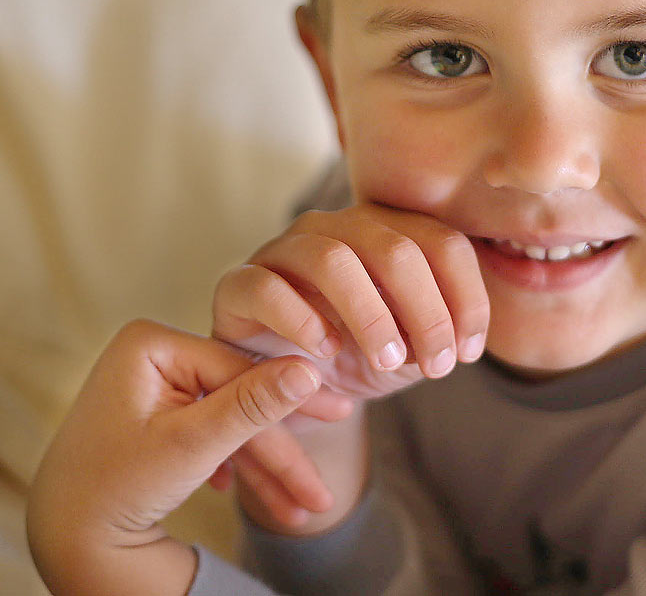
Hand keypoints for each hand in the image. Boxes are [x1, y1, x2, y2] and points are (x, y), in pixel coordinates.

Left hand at [27, 319, 325, 595]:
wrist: (65, 542)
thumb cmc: (115, 489)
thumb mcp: (194, 445)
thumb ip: (253, 404)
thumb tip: (308, 370)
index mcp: (152, 345)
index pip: (241, 367)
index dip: (292, 397)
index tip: (339, 415)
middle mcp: (155, 355)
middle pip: (241, 397)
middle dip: (284, 446)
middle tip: (330, 461)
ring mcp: (158, 385)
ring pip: (232, 421)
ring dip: (268, 468)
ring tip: (304, 507)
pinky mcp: (162, 413)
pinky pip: (214, 432)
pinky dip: (239, 466)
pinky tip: (260, 494)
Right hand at [211, 204, 490, 528]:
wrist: (291, 382)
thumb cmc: (359, 353)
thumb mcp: (413, 344)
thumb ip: (443, 330)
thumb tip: (468, 341)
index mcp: (389, 230)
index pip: (443, 243)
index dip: (466, 297)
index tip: (468, 353)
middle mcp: (339, 227)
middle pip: (396, 249)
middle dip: (426, 313)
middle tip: (434, 366)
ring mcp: (287, 248)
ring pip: (332, 259)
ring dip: (370, 316)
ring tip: (387, 361)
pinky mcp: (241, 283)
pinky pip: (268, 288)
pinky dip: (302, 322)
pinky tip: (327, 353)